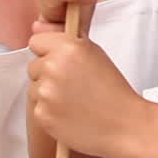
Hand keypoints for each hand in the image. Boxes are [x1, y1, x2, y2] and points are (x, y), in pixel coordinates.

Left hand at [28, 31, 148, 157]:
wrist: (123, 125)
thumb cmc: (113, 92)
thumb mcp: (95, 54)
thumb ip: (68, 42)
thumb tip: (42, 32)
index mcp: (68, 48)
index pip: (36, 42)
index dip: (47, 52)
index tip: (57, 60)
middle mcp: (54, 67)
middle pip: (34, 66)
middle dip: (47, 74)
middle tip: (71, 84)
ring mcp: (46, 92)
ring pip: (34, 88)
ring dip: (48, 94)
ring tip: (73, 101)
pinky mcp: (42, 114)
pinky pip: (37, 108)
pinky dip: (50, 112)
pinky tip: (69, 113)